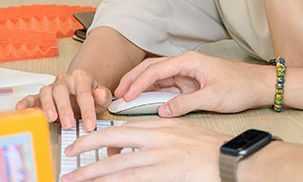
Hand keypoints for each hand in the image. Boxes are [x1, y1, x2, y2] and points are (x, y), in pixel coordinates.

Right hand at [14, 69, 111, 130]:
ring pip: (46, 92)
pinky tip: (20, 108)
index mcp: (81, 78)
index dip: (87, 110)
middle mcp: (64, 81)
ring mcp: (52, 87)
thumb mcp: (102, 96)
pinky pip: (31, 97)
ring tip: (51, 119)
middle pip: (61, 91)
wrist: (80, 89)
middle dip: (65, 108)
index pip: (84, 93)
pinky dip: (25, 102)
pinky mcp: (41, 96)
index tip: (90, 125)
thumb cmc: (90, 94)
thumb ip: (103, 96)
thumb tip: (100, 93)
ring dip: (48, 106)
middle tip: (69, 124)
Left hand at [62, 119, 228, 181]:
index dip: (103, 138)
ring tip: (73, 180)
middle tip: (68, 155)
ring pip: (115, 166)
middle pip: (112, 140)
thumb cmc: (215, 151)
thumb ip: (163, 138)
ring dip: (91, 174)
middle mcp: (156, 139)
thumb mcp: (186, 134)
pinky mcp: (163, 174)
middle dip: (87, 148)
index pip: (124, 129)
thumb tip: (146, 149)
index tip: (90, 146)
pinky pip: (130, 181)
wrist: (234, 160)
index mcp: (162, 127)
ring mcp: (158, 158)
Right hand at [114, 52, 274, 116]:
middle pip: (151, 68)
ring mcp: (187, 73)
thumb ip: (186, 104)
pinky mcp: (190, 83)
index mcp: (189, 62)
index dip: (138, 82)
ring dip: (140, 85)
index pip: (156, 69)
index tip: (126, 94)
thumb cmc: (240, 86)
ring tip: (125, 96)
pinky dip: (152, 92)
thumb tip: (164, 110)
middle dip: (133, 79)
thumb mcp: (213, 97)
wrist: (259, 85)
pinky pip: (166, 86)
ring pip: (157, 77)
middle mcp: (185, 64)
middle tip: (117, 92)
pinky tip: (143, 99)